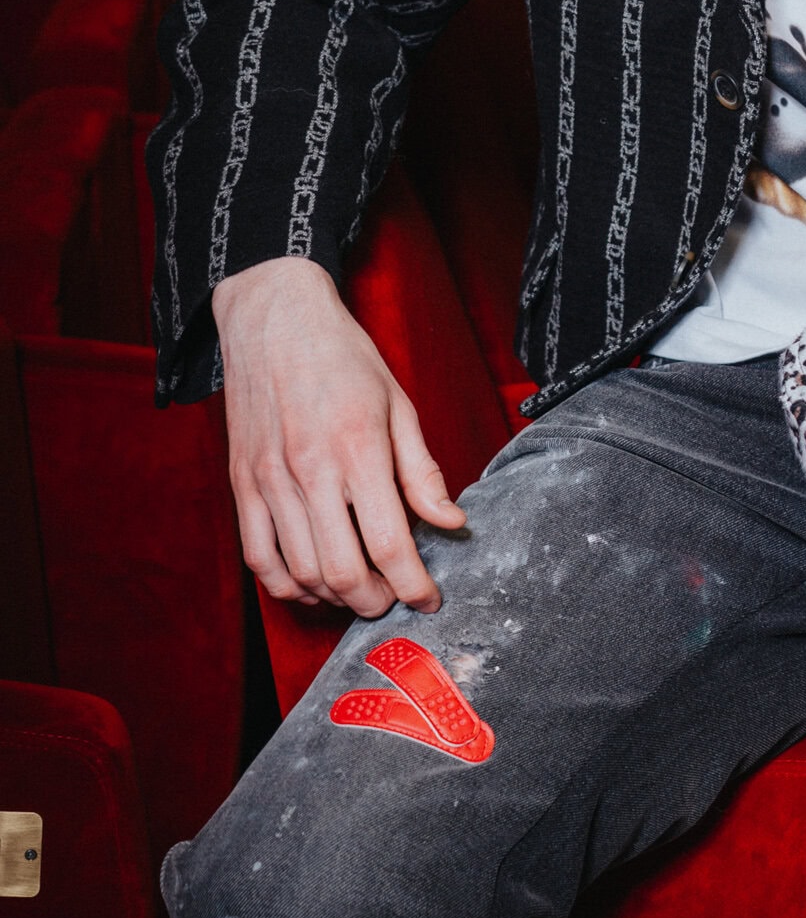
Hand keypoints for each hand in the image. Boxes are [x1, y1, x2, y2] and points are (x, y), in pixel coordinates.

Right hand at [213, 256, 466, 617]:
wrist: (275, 317)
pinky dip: (285, 586)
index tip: (429, 600)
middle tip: (395, 597)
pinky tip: (311, 584)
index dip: (415, 586)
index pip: (391, 543)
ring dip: (335, 596)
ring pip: (300, 572)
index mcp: (358, 448)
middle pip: (343, 571)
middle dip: (375, 600)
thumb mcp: (398, 404)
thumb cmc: (344, 357)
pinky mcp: (241, 484)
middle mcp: (310, 470)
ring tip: (360, 589)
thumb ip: (422, 471)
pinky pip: (258, 557)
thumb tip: (452, 522)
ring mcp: (269, 480)